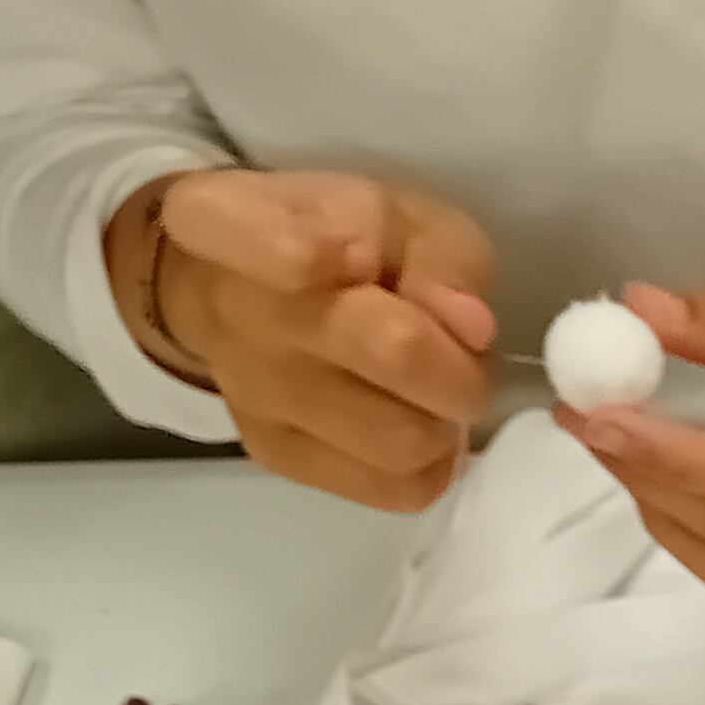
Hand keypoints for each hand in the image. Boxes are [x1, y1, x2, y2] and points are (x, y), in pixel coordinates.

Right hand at [114, 170, 496, 510]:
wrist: (234, 289)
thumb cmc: (333, 237)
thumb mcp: (400, 216)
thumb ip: (442, 257)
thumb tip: (469, 325)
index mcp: (236, 220)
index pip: (246, 234)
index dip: (296, 249)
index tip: (345, 254)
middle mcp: (238, 312)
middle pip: (390, 353)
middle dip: (461, 362)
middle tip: (463, 353)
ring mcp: (252, 394)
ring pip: (401, 440)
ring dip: (448, 418)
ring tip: (436, 386)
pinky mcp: (279, 455)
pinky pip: (394, 487)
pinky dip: (433, 461)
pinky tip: (417, 420)